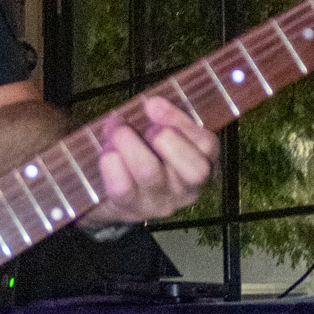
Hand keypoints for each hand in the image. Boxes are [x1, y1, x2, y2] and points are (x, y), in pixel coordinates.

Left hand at [83, 93, 217, 228]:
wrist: (115, 197)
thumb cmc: (144, 153)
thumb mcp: (159, 135)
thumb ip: (161, 119)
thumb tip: (151, 104)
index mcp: (201, 163)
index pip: (207, 145)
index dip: (181, 121)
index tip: (154, 104)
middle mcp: (187, 188)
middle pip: (193, 169)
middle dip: (164, 138)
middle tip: (143, 125)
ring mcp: (160, 202)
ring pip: (150, 172)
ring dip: (129, 143)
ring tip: (117, 129)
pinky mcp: (131, 209)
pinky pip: (122, 187)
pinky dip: (111, 164)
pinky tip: (107, 153)